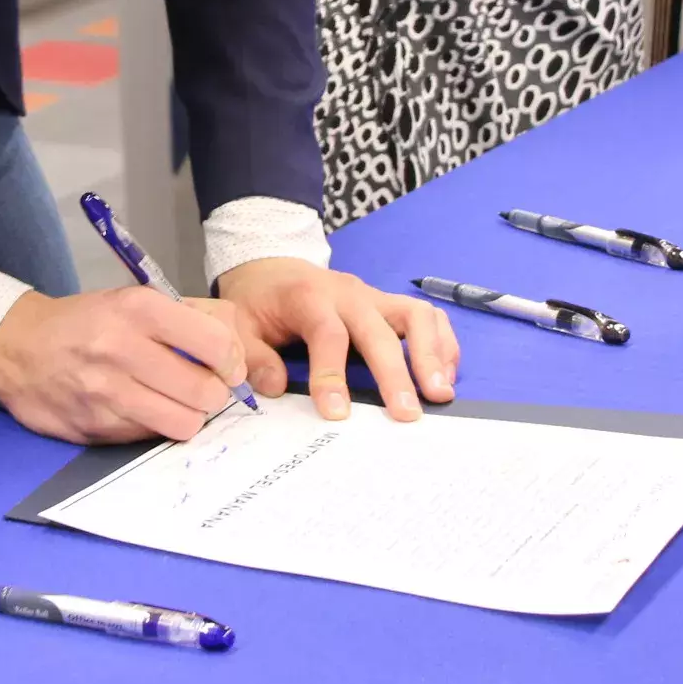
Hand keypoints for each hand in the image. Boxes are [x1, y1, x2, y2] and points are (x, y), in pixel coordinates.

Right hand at [0, 287, 282, 444]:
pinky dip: (156, 427)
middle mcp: (123, 347)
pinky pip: (151, 437)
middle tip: (204, 389)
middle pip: (206, 390)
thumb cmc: (86, 322)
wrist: (16, 346)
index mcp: (139, 308)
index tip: (228, 367)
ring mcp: (107, 391)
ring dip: (189, 416)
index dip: (233, 362)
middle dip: (215, 394)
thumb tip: (242, 352)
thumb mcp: (134, 301)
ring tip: (177, 403)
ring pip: (184, 422)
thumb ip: (190, 318)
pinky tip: (144, 410)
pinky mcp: (95, 425)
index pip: (217, 343)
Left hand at [214, 257, 459, 420]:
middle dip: (397, 373)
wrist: (272, 269)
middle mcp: (350, 294)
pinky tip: (444, 377)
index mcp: (308, 297)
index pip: (327, 334)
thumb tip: (275, 386)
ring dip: (432, 355)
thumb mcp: (238, 324)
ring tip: (440, 394)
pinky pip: (428, 317)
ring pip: (416, 315)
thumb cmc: (258, 302)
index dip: (332, 374)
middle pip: (380, 330)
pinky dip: (442, 345)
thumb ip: (253, 354)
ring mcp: (375, 297)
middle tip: (408, 414)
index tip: (338, 414)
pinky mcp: (390, 305)